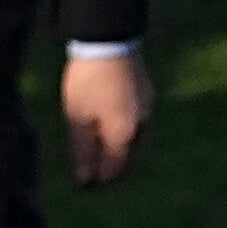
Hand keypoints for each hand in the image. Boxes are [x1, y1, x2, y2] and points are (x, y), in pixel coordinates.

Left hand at [60, 48, 145, 188]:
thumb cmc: (88, 82)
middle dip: (114, 170)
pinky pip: (139, 124)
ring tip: (103, 152)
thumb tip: (85, 181)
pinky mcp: (147, 94)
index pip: (114, 170)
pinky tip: (113, 126)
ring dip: (122, 152)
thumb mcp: (78, 118)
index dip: (99, 181)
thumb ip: (83, 152)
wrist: (109, 41)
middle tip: (95, 173)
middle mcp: (141, 127)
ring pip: (138, 142)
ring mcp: (148, 109)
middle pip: (130, 160)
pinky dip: (127, 134)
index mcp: (124, 136)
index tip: (84, 186)